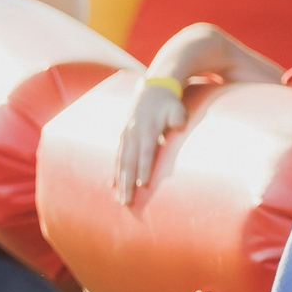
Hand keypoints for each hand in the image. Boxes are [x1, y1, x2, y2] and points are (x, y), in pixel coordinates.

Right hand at [114, 77, 187, 202]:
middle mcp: (133, 134)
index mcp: (148, 129)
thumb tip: (179, 125)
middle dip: (127, 183)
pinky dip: (115, 172)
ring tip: (120, 200)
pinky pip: (118, 158)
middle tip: (127, 202)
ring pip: (121, 163)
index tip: (142, 185)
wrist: (152, 89)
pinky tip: (112, 186)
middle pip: (130, 162)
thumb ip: (178, 117)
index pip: (146, 152)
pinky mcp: (123, 138)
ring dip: (120, 182)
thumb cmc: (168, 102)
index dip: (144, 168)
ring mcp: (126, 136)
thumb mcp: (176, 106)